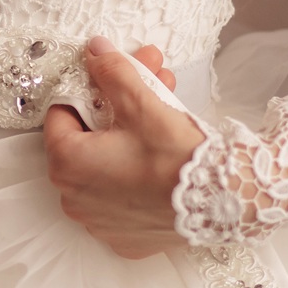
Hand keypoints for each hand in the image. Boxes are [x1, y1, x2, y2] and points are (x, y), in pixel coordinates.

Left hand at [42, 37, 205, 258]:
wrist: (224, 205)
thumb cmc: (177, 158)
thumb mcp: (141, 104)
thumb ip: (112, 73)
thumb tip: (95, 51)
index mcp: (66, 165)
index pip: (63, 113)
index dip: (92, 88)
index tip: (115, 77)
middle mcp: (73, 199)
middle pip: (90, 137)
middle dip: (121, 104)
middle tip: (153, 81)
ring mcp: (98, 221)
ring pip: (107, 166)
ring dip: (131, 136)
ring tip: (168, 109)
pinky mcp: (125, 236)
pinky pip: (123, 196)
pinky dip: (137, 174)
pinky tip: (163, 152)